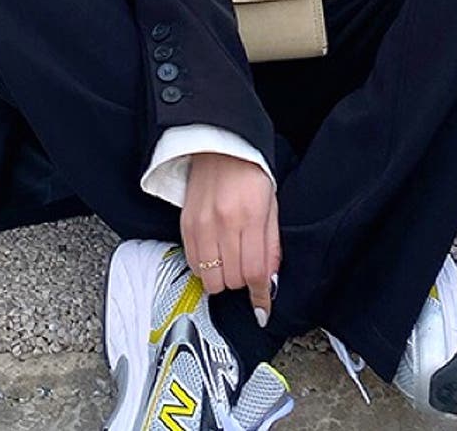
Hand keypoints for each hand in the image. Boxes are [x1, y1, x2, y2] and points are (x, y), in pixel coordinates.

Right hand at [181, 153, 280, 326]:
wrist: (219, 146)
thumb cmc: (250, 173)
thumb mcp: (271, 205)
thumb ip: (271, 244)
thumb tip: (268, 280)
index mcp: (251, 216)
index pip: (255, 271)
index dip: (259, 296)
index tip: (262, 309)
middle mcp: (224, 222)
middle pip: (233, 279)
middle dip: (243, 281)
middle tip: (247, 266)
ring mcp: (202, 224)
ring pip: (210, 278)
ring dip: (223, 277)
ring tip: (229, 261)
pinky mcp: (185, 224)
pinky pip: (193, 263)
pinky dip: (205, 268)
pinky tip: (214, 255)